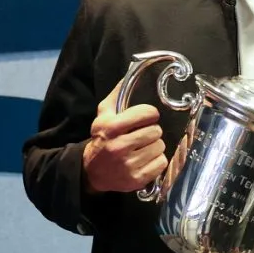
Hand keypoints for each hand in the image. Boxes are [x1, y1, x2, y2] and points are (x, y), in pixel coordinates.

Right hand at [82, 79, 166, 193]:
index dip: (150, 114)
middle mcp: (118, 146)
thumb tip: (131, 72)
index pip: (147, 113)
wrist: (92, 171)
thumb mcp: (103, 115)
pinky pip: (161, 163)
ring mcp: (127, 165)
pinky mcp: (136, 179)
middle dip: (152, 132)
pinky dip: (156, 162)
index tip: (147, 117)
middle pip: (156, 131)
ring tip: (142, 148)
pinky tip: (144, 160)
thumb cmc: (102, 139)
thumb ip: (117, 95)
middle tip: (142, 136)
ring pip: (160, 147)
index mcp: (110, 127)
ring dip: (154, 146)